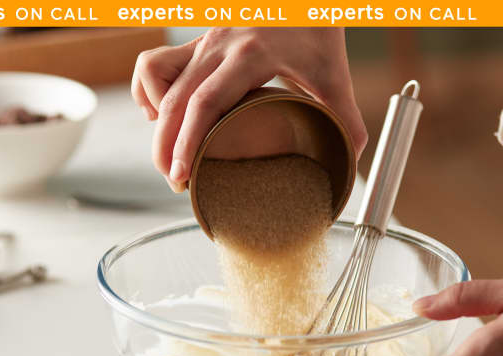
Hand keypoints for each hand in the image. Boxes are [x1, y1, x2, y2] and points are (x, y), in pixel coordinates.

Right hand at [131, 28, 367, 191]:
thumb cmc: (317, 26)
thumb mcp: (335, 73)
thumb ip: (346, 117)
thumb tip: (351, 159)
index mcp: (251, 55)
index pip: (206, 102)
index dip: (188, 142)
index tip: (183, 176)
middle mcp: (219, 46)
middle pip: (174, 99)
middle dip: (166, 146)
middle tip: (175, 181)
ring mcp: (204, 41)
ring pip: (156, 77)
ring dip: (157, 120)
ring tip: (171, 150)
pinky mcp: (198, 41)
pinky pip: (155, 63)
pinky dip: (151, 91)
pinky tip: (166, 114)